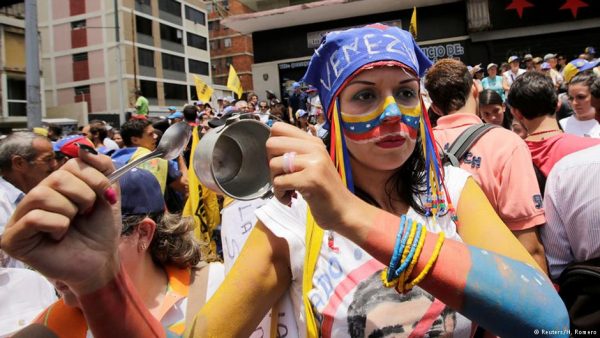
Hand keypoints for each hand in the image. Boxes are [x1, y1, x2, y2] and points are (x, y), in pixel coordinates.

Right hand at [0, 149, 120, 295]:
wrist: (101, 262)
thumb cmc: (100, 231)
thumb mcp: (108, 194)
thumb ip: (102, 168)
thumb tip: (83, 148)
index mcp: (56, 186)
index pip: (71, 165)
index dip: (94, 179)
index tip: (106, 197)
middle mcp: (35, 198)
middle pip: (56, 177)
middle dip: (84, 196)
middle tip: (87, 214)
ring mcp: (21, 218)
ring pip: (42, 195)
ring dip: (69, 211)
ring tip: (72, 225)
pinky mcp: (13, 239)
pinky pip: (34, 218)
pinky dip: (56, 226)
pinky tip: (59, 237)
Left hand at [267, 122, 359, 230]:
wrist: (344, 210)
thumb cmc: (324, 189)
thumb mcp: (313, 164)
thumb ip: (296, 152)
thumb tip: (270, 145)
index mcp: (313, 142)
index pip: (278, 128)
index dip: (272, 146)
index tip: (280, 161)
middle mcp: (314, 148)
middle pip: (271, 144)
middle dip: (270, 164)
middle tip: (282, 176)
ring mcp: (314, 163)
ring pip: (273, 164)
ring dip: (275, 182)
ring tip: (288, 190)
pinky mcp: (311, 180)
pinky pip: (279, 182)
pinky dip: (279, 194)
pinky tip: (290, 198)